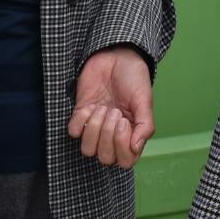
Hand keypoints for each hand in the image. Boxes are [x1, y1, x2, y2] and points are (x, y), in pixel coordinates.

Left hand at [68, 46, 154, 166]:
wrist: (116, 56)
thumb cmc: (133, 78)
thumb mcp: (144, 100)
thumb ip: (145, 126)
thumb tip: (136, 148)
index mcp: (131, 135)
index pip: (125, 161)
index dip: (122, 146)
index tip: (124, 122)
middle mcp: (112, 136)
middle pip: (105, 158)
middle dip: (107, 135)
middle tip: (114, 111)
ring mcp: (95, 127)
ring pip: (87, 149)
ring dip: (94, 128)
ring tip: (102, 108)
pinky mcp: (80, 115)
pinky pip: (74, 131)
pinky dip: (80, 120)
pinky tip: (90, 106)